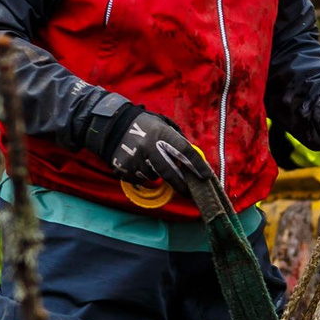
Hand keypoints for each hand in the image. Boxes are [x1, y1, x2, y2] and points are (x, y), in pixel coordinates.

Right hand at [107, 105, 227, 212]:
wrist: (113, 126)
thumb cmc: (146, 127)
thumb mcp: (164, 126)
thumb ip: (178, 141)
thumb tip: (194, 161)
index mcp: (161, 133)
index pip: (184, 151)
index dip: (197, 165)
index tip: (206, 176)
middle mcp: (148, 147)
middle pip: (170, 172)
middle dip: (181, 184)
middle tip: (189, 192)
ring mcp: (135, 159)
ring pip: (154, 176)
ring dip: (156, 172)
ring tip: (148, 158)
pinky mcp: (124, 169)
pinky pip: (139, 179)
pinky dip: (141, 174)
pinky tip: (137, 161)